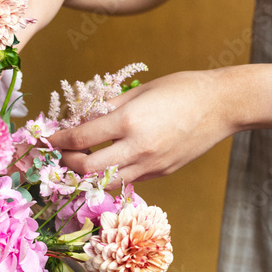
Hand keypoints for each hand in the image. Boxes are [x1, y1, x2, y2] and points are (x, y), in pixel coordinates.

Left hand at [48, 69, 232, 182]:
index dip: (58, 140)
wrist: (223, 106)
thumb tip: (85, 115)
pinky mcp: (161, 173)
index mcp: (129, 121)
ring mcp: (151, 165)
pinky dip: (112, 175)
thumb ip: (110, 105)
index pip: (80, 138)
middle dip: (67, 163)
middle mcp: (137, 148)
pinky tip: (108, 164)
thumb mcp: (142, 89)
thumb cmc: (183, 88)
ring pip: (106, 183)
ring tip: (79, 163)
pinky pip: (129, 180)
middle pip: (87, 168)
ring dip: (87, 176)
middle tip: (60, 154)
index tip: (48, 137)